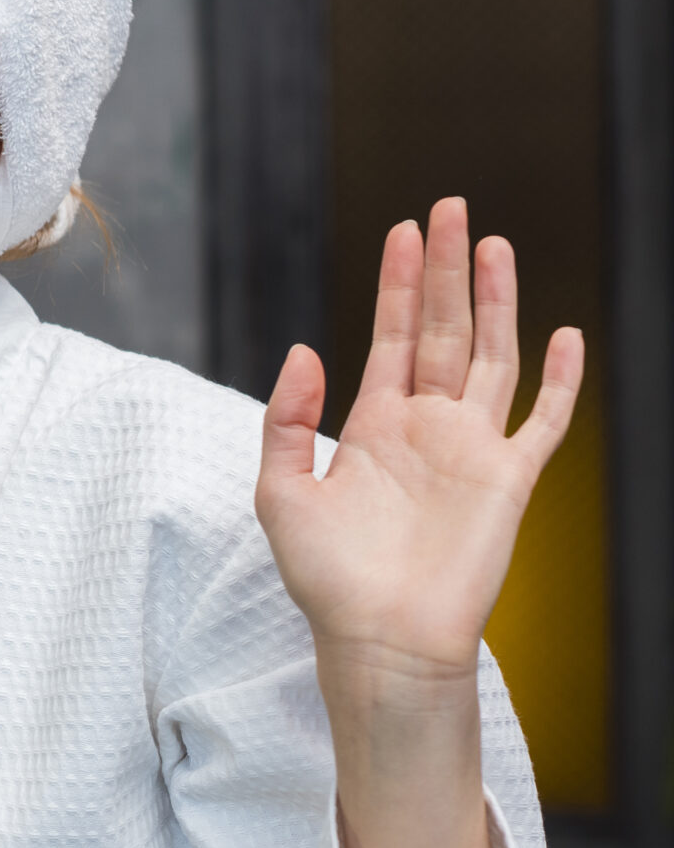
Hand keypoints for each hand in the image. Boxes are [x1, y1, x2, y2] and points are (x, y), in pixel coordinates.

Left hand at [256, 197, 582, 681]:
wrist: (380, 640)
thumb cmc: (327, 579)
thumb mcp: (281, 491)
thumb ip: (286, 419)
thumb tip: (304, 348)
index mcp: (373, 426)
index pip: (392, 337)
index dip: (399, 284)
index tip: (403, 230)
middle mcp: (426, 428)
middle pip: (444, 330)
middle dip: (445, 270)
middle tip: (449, 207)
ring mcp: (471, 450)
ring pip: (492, 357)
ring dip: (495, 302)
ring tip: (493, 244)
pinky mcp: (509, 481)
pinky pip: (543, 421)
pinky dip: (558, 379)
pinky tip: (566, 334)